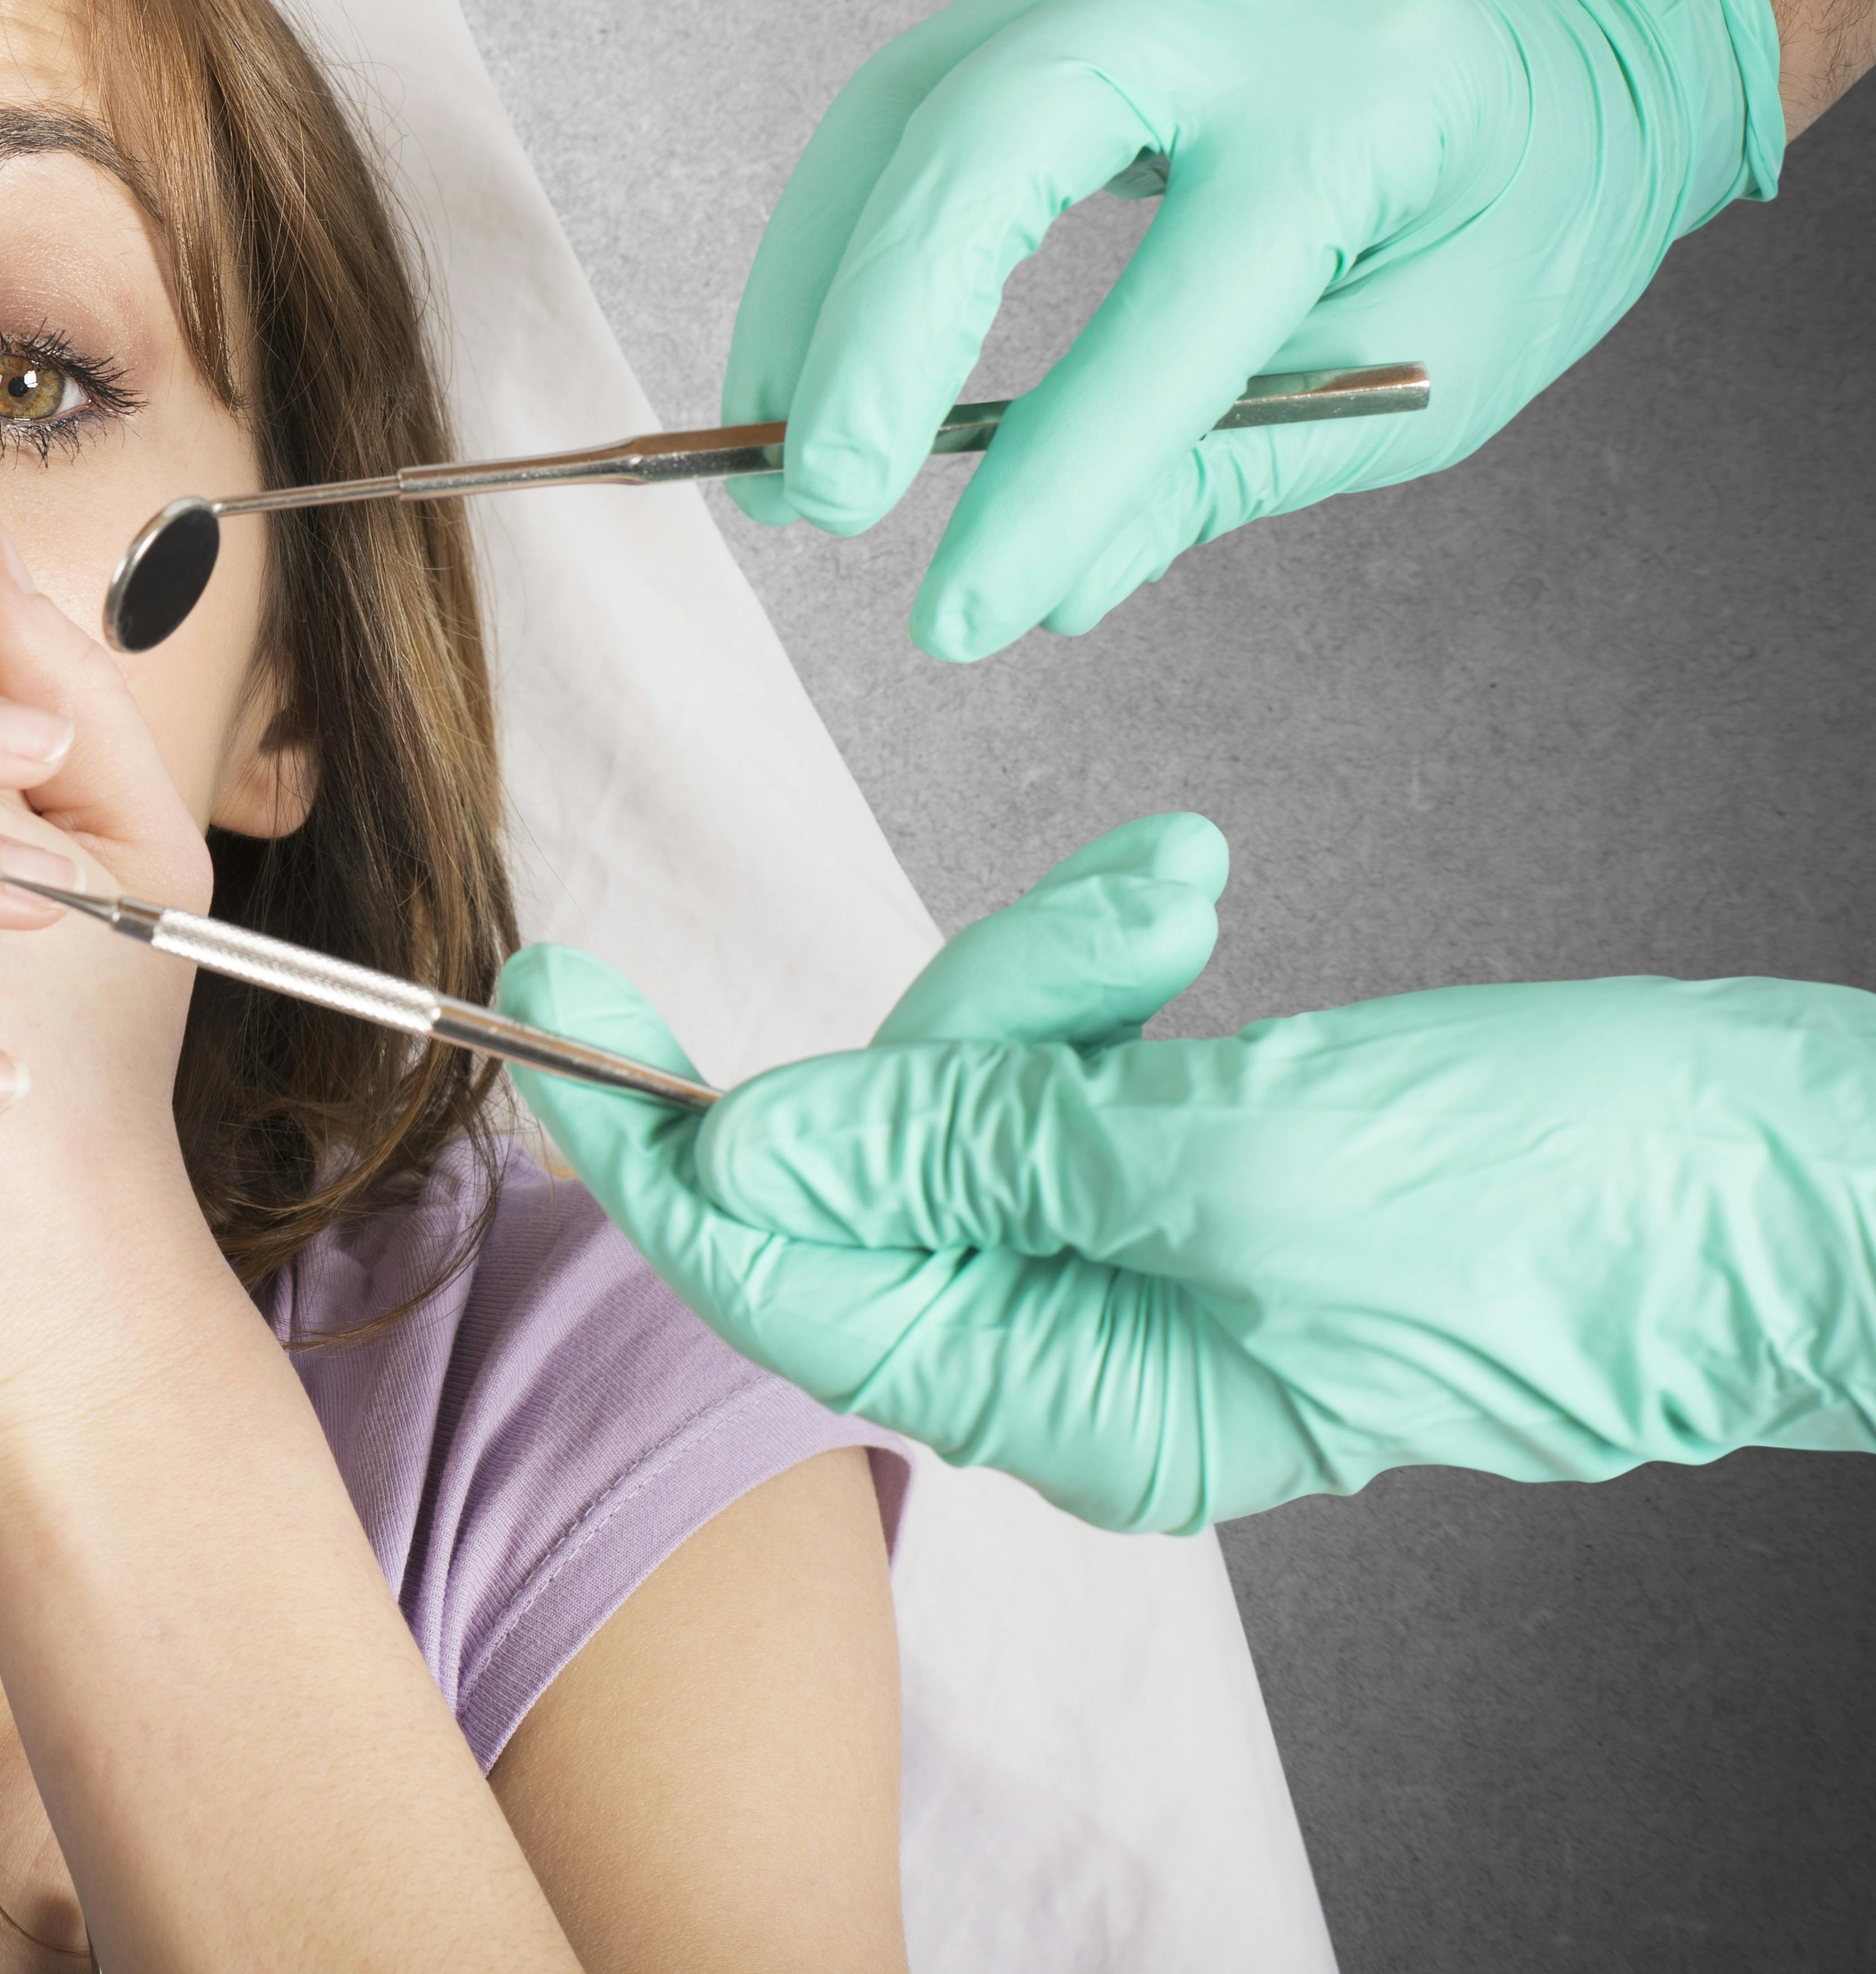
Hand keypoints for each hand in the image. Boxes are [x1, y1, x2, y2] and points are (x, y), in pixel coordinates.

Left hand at [510, 816, 1875, 1531]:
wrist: (1764, 1185)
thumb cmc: (1551, 1214)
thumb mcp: (1230, 1166)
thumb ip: (974, 1152)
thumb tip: (748, 1146)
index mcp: (1072, 1403)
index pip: (780, 1273)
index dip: (651, 1143)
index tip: (547, 996)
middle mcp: (1071, 1345)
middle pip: (871, 1150)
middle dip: (957, 1011)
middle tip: (1115, 928)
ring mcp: (1122, 1251)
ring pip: (969, 1070)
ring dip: (1058, 962)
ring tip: (1185, 898)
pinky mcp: (1177, 1159)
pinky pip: (1065, 1047)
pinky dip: (1109, 960)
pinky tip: (1194, 900)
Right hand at [723, 0, 1782, 660]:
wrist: (1576, 7)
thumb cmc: (1520, 196)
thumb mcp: (1432, 364)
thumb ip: (1234, 463)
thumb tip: (1052, 583)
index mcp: (1367, 96)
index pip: (1173, 309)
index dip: (1054, 473)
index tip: (959, 613)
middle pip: (985, 140)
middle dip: (875, 334)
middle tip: (815, 498)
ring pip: (905, 105)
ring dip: (818, 289)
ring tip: (780, 449)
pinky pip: (909, 97)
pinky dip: (845, 234)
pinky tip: (817, 350)